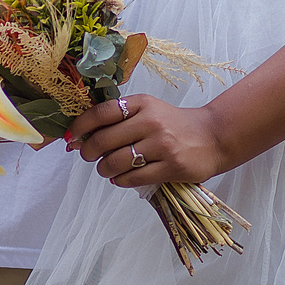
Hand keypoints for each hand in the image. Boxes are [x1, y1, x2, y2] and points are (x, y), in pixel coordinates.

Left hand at [66, 95, 223, 189]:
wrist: (212, 137)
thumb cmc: (174, 124)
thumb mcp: (149, 111)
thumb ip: (120, 119)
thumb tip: (82, 135)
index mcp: (143, 103)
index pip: (103, 112)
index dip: (81, 125)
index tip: (72, 135)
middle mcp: (151, 121)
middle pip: (105, 140)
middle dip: (89, 151)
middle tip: (88, 156)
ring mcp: (162, 145)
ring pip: (117, 162)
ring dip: (104, 169)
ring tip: (106, 169)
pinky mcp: (170, 167)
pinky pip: (133, 179)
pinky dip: (120, 181)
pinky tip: (121, 178)